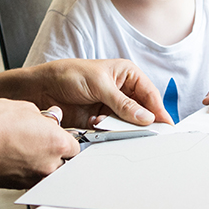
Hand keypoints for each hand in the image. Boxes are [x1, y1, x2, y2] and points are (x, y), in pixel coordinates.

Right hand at [0, 98, 78, 189]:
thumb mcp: (24, 107)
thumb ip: (44, 116)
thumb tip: (52, 118)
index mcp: (57, 143)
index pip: (75, 145)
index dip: (64, 138)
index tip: (55, 133)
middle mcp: (49, 165)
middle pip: (63, 162)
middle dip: (54, 152)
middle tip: (38, 140)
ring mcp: (33, 178)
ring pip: (46, 172)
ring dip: (40, 162)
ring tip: (22, 147)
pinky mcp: (17, 186)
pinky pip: (29, 178)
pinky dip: (25, 170)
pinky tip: (12, 156)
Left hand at [26, 58, 173, 128]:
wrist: (42, 89)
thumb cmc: (69, 74)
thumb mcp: (100, 85)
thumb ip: (123, 104)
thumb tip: (146, 117)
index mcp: (127, 74)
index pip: (149, 94)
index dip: (159, 109)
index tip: (166, 125)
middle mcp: (122, 90)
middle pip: (142, 110)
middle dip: (144, 121)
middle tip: (150, 134)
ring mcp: (112, 106)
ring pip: (128, 122)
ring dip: (124, 127)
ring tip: (118, 128)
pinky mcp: (101, 120)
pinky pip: (113, 130)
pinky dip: (111, 132)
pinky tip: (102, 128)